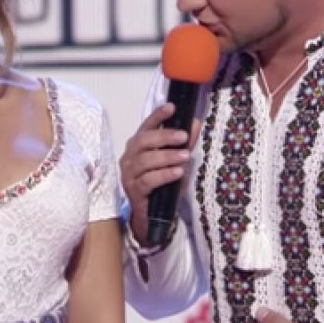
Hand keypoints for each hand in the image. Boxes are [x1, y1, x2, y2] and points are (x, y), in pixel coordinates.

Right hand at [118, 103, 200, 245]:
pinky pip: (148, 180)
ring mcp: (129, 174)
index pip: (146, 126)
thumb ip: (183, 144)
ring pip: (145, 161)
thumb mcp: (175, 161)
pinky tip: (178, 172)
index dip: (157, 116)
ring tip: (184, 156)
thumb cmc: (162, 184)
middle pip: (143, 141)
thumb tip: (195, 123)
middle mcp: (129, 157)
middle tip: (183, 136)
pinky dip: (164, 175)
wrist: (151, 215)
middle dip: (164, 136)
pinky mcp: (133, 191)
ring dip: (167, 157)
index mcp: (138, 145)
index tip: (171, 107)